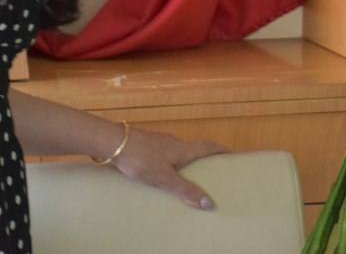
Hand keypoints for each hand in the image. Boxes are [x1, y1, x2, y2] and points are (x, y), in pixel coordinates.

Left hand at [111, 127, 229, 209]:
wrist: (113, 142)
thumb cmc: (141, 159)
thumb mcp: (164, 178)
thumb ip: (185, 190)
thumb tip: (209, 203)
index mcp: (183, 149)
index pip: (208, 146)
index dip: (220, 149)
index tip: (232, 153)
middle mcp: (174, 142)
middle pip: (195, 147)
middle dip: (205, 156)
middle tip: (211, 169)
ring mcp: (159, 141)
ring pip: (178, 149)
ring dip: (187, 158)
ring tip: (187, 173)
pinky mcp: (146, 143)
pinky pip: (165, 152)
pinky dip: (171, 160)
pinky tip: (162, 169)